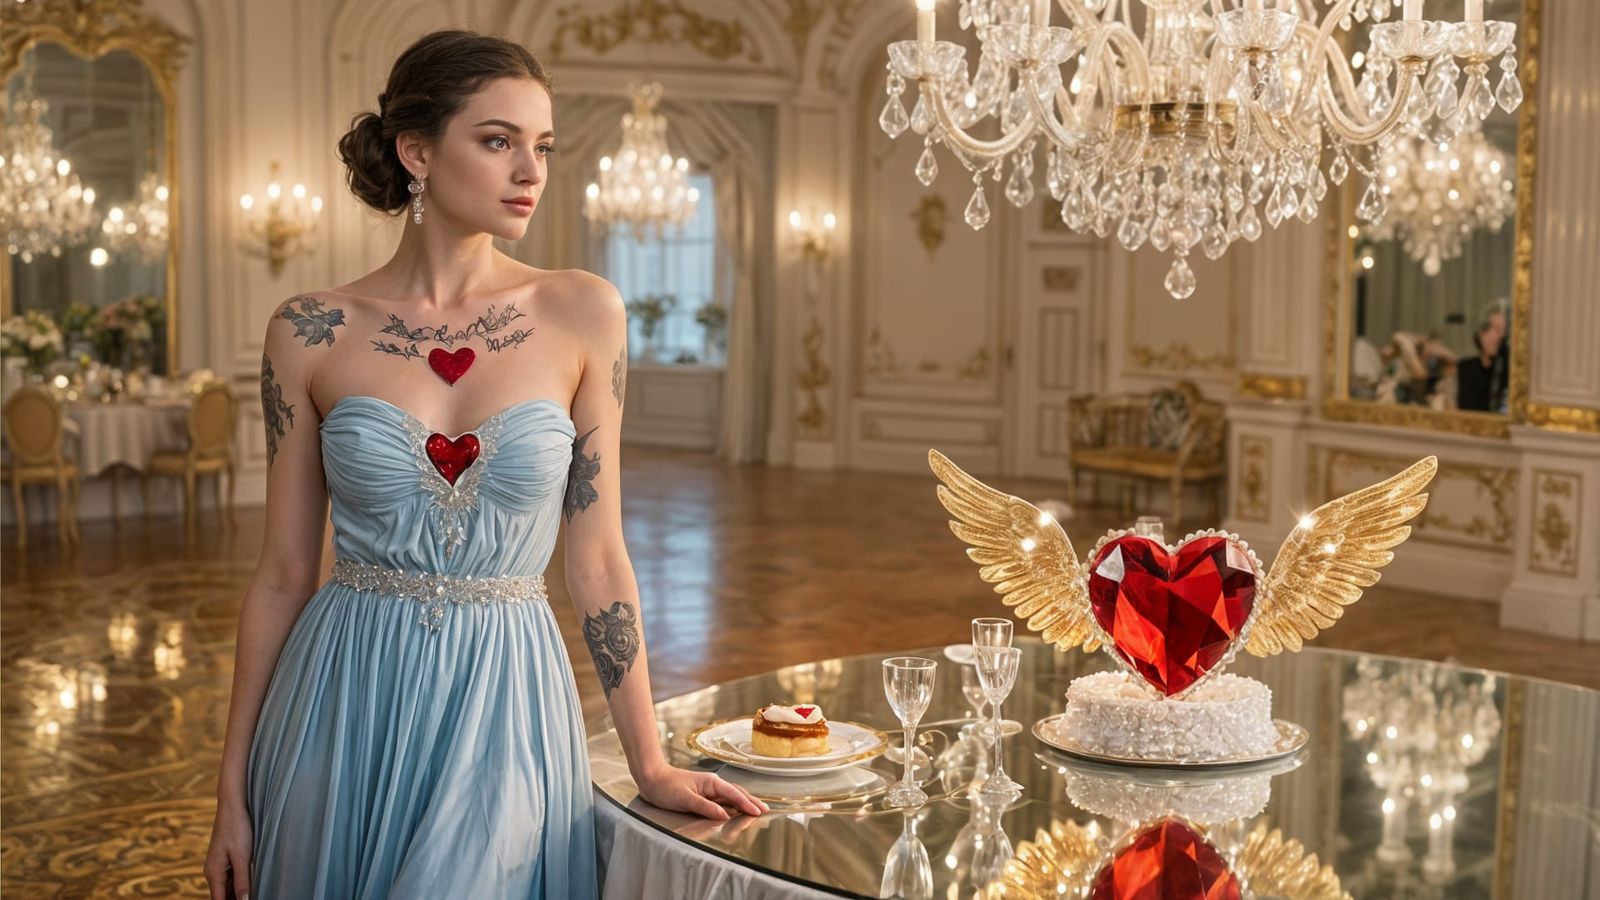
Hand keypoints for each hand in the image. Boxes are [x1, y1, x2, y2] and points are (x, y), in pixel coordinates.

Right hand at [204, 799, 252, 899]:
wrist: (233, 805)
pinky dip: (238, 884)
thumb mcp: (243, 856)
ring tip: (254, 893)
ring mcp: (218, 865)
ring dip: (237, 893)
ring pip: (227, 887)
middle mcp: (212, 871)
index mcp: (214, 873)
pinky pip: (230, 877)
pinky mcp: (225, 859)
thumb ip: (243, 881)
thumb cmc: (237, 828)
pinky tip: (250, 886)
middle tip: (254, 897)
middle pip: (222, 896)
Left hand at [635, 765, 768, 820]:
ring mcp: (708, 789)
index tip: (758, 811)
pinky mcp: (703, 795)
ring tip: (756, 809)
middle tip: (765, 810)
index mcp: (711, 783)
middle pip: (737, 793)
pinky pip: (722, 800)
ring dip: (744, 802)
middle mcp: (712, 785)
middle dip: (751, 801)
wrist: (652, 779)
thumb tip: (724, 815)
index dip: (747, 804)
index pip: (734, 794)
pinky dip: (733, 804)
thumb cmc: (666, 787)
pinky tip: (736, 808)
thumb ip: (706, 807)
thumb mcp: (685, 799)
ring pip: (731, 796)